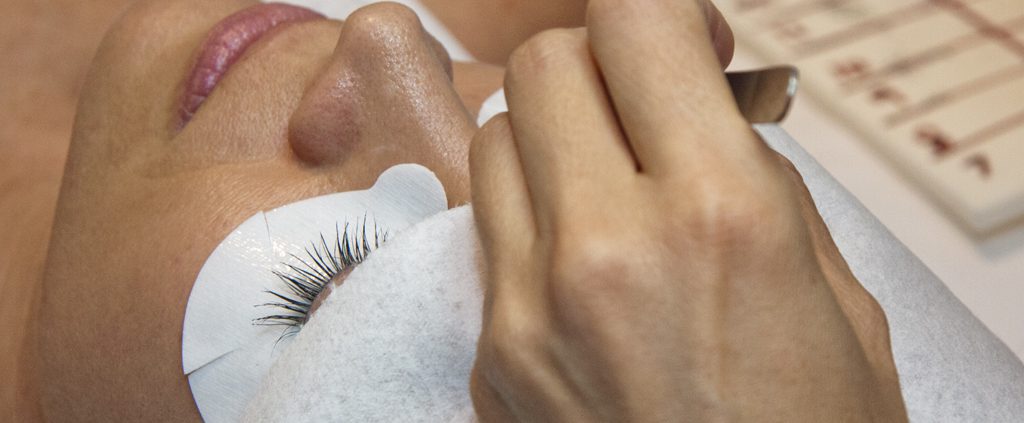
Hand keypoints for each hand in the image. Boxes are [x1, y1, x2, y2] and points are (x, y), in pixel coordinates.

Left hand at [468, 0, 906, 420]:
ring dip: (550, 139)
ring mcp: (528, 308)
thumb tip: (702, 111)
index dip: (658, 20)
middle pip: (545, 67)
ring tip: (603, 189)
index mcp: (719, 214)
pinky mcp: (490, 359)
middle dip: (597, 69)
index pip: (634, 23)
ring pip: (497, 140)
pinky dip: (528, 221)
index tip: (679, 50)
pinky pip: (488, 235)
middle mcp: (608, 248)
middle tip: (640, 113)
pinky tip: (580, 268)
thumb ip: (757, 183)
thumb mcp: (834, 297)